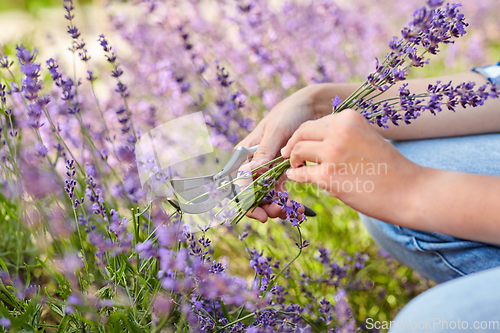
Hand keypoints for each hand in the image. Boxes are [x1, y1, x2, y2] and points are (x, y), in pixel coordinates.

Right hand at [237, 86, 329, 221]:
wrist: (310, 108)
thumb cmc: (288, 114)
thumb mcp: (275, 131)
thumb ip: (263, 152)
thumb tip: (249, 171)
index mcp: (244, 154)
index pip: (237, 185)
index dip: (246, 203)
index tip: (261, 214)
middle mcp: (251, 164)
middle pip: (250, 194)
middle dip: (263, 207)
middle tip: (279, 214)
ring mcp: (265, 169)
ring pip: (264, 196)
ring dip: (275, 207)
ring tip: (292, 212)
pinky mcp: (279, 171)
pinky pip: (278, 192)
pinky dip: (286, 201)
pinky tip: (296, 208)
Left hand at [281, 110, 423, 221]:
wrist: (410, 191)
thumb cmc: (390, 167)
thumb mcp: (367, 137)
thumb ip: (343, 134)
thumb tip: (317, 140)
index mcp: (349, 118)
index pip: (314, 123)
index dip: (303, 135)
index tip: (299, 144)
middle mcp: (339, 130)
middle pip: (301, 133)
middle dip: (292, 145)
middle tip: (289, 155)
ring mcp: (332, 153)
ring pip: (297, 151)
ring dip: (293, 160)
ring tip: (297, 167)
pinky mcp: (328, 176)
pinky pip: (300, 173)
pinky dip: (294, 175)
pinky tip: (295, 177)